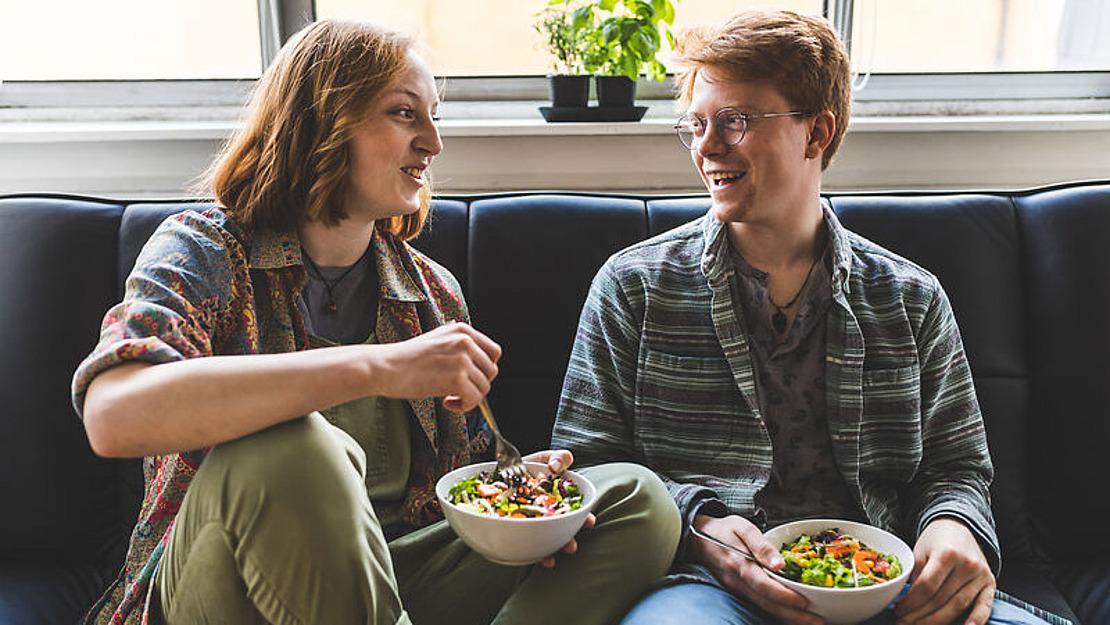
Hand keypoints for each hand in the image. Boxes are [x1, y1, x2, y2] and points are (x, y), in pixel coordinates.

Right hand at [373, 322, 500, 411]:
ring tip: (449, 398)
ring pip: (484, 387)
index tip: (471, 378)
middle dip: (477, 385)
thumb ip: (458, 347)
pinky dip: (464, 406)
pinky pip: (474, 399)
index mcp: (462, 330)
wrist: (384, 367)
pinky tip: (447, 403)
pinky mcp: (456, 378)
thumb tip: (476, 365)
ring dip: (469, 398)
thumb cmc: (404, 359)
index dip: (484, 369)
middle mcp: (465, 341)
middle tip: (458, 391)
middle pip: (491, 372)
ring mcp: (462, 359)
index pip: (494, 352)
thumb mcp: (437, 340)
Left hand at [522, 449, 595, 567]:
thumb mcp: (546, 459)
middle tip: (571, 546)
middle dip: (569, 540)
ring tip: (551, 559)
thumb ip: (559, 458)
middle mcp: (549, 516)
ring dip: (551, 551)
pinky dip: (531, 553)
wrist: (502, 471)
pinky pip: (525, 543)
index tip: (589, 521)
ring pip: (545, 540)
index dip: (584, 518)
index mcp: (560, 501)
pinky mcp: (518, 530)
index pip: (575, 511)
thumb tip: (557, 467)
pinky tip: (534, 558)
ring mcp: (534, 524)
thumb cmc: (529, 467)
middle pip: (561, 530)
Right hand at [687, 514, 820, 624]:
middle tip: (818, 621)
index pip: (764, 586)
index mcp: (739, 565)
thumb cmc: (723, 530)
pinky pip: (759, 605)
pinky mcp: (738, 592)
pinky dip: (777, 612)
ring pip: (764, 608)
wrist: (698, 538)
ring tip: (810, 621)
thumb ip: (761, 545)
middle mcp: (737, 582)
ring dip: (787, 617)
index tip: (805, 602)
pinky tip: (792, 615)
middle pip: (767, 604)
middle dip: (793, 615)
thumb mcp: (743, 528)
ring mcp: (736, 590)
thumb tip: (780, 564)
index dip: (784, 596)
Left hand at [895, 518, 994, 624]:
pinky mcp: (991, 582)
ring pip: (958, 606)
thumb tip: (906, 603)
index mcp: (946, 554)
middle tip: (904, 622)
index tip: (898, 610)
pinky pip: (984, 605)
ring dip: (937, 621)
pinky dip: (976, 619)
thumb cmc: (936, 540)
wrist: (959, 527)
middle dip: (920, 615)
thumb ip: (916, 576)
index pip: (926, 587)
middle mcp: (966, 564)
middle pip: (940, 599)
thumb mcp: (920, 552)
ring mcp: (980, 575)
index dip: (911, 603)